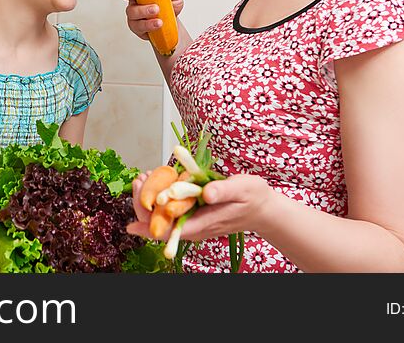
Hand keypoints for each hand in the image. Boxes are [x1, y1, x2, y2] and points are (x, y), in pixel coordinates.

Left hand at [126, 173, 273, 240]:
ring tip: (145, 175)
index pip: (165, 229)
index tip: (140, 192)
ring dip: (149, 197)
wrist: (263, 210)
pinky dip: (159, 195)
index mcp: (201, 225)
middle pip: (157, 224)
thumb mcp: (242, 189)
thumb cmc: (253, 198)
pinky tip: (157, 179)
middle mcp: (193, 228)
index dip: (147, 215)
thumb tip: (206, 193)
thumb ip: (223, 190)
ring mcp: (191, 222)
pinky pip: (169, 210)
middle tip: (141, 177)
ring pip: (160, 217)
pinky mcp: (192, 215)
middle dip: (143, 201)